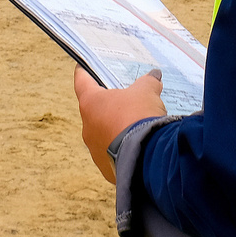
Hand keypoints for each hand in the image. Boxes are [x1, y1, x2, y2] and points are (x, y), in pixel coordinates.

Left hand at [73, 66, 165, 184]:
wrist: (146, 156)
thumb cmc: (139, 117)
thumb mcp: (147, 93)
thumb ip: (148, 82)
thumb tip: (154, 77)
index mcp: (91, 103)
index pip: (82, 82)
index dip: (84, 73)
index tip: (82, 68)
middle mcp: (87, 126)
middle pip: (94, 111)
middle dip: (109, 106)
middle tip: (125, 101)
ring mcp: (94, 149)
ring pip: (103, 134)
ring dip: (116, 130)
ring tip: (136, 127)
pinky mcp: (105, 167)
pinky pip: (113, 154)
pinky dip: (123, 149)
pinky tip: (138, 146)